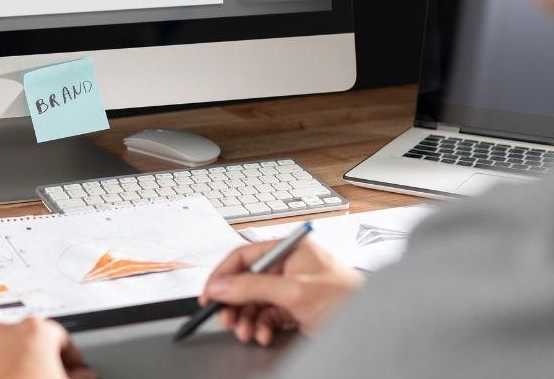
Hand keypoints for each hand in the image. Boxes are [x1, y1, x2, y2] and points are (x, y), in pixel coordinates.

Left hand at [0, 318, 95, 378]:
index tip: (77, 373)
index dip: (73, 360)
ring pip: (6, 358)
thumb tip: (86, 376)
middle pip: (32, 346)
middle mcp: (5, 333)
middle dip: (43, 364)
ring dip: (18, 371)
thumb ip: (81, 377)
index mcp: (35, 332)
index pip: (63, 340)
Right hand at [199, 239, 364, 346]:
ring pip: (256, 301)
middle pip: (247, 281)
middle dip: (235, 303)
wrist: (375, 326)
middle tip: (226, 318)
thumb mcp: (293, 292)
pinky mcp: (297, 308)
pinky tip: (264, 335)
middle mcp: (290, 265)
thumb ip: (252, 287)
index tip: (209, 293)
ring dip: (247, 319)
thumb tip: (221, 285)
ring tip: (247, 332)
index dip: (223, 275)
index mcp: (289, 249)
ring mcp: (293, 287)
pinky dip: (262, 327)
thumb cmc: (349, 301)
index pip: (244, 255)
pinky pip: (268, 316)